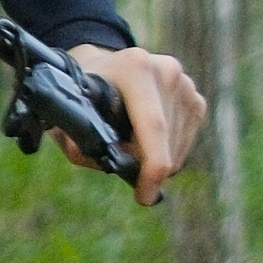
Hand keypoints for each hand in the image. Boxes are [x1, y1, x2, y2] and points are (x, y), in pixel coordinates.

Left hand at [67, 43, 204, 205]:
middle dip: (145, 167)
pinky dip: (165, 151)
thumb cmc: (81, 96)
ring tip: (128, 143)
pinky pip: (185, 142)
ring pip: (177, 147)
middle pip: (166, 143)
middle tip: (120, 166)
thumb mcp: (67, 116)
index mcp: (135, 69)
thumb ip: (78, 143)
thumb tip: (106, 163)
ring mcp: (185, 84)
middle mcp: (167, 71)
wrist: (101, 66)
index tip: (144, 196)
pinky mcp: (195, 99)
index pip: (153, 126)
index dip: (151, 166)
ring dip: (154, 158)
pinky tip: (143, 138)